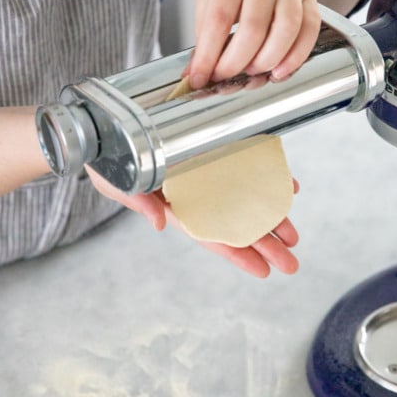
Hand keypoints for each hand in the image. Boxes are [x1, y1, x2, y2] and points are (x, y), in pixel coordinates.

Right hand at [87, 166, 299, 276]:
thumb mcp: (115, 181)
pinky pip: (244, 164)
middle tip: (290, 262)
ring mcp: (205, 173)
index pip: (209, 234)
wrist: (104, 127)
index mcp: (173, 205)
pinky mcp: (210, 149)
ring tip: (292, 233)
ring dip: (269, 215)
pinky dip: (265, 175)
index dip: (235, 252)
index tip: (262, 270)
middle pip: (234, 223)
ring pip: (243, 198)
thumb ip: (138, 201)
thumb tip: (160, 224)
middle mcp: (195, 193)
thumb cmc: (106, 158)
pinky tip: (286, 186)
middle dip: (263, 243)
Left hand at [186, 0, 321, 88]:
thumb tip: (198, 70)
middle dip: (236, 62)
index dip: (209, 54)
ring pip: (286, 29)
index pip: (219, 18)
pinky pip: (309, 31)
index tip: (200, 77)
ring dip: (267, 60)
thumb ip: (204, 28)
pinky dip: (295, 57)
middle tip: (224, 77)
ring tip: (251, 73)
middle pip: (254, 27)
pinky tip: (279, 71)